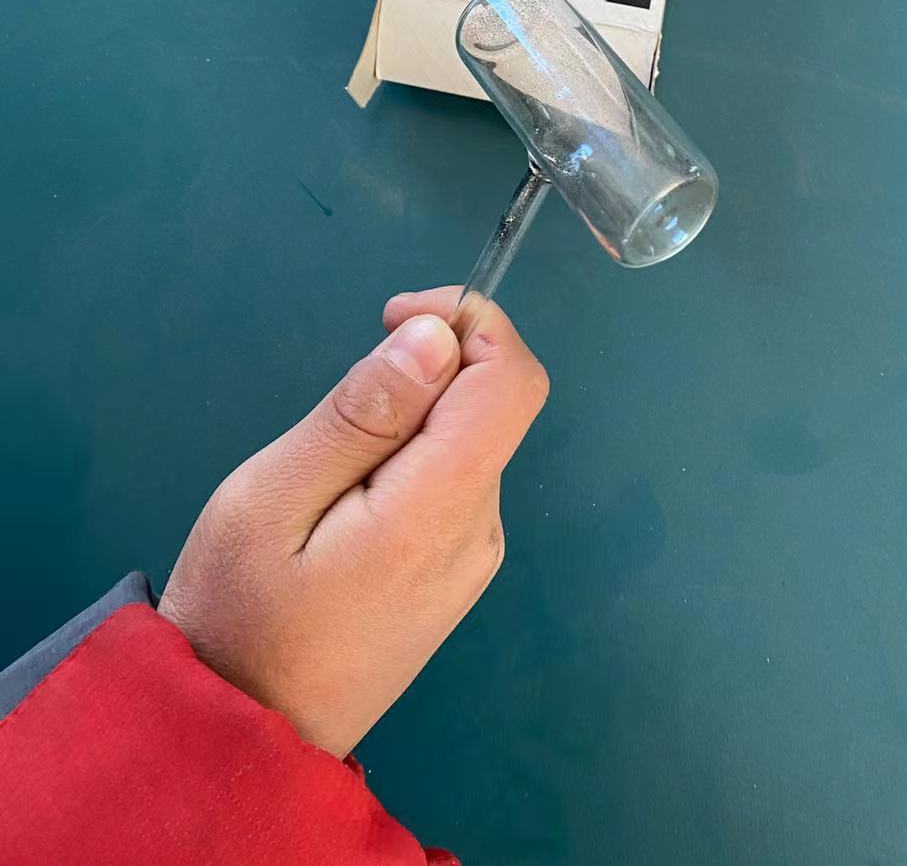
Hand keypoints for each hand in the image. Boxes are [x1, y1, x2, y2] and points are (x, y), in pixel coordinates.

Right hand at [159, 288, 548, 758]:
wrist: (241, 742)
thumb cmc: (238, 618)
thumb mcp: (272, 498)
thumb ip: (361, 414)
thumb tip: (438, 337)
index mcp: (442, 510)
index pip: (512, 380)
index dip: (468, 322)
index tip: (390, 319)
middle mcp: (480, 530)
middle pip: (490, 404)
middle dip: (425, 371)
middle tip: (336, 414)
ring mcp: (472, 558)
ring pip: (467, 440)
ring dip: (410, 421)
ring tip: (326, 476)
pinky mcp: (454, 575)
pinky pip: (451, 483)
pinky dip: (407, 462)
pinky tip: (343, 506)